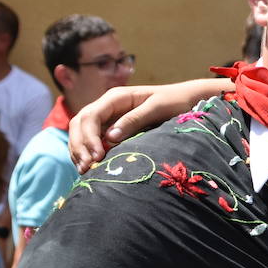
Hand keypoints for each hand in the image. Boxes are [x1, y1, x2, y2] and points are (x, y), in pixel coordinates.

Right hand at [69, 79, 228, 172]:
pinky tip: (90, 166)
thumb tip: (110, 137)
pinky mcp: (112, 127)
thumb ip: (134, 120)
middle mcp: (108, 105)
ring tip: (85, 171)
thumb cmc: (176, 101)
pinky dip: (88, 152)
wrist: (188, 98)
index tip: (97, 156)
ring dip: (79, 150)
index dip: (88, 137)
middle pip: (80, 123)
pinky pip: (92, 139)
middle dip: (79, 145)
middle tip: (87, 168)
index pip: (90, 116)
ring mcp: (108, 116)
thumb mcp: (158, 108)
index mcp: (116, 97)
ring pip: (81, 132)